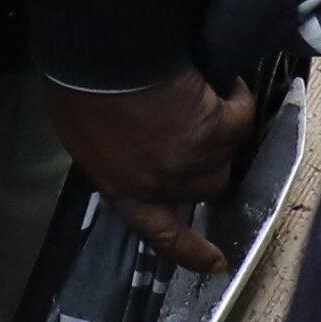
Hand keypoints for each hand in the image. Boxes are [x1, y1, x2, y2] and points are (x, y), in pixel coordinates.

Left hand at [45, 68, 258, 272]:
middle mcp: (164, 185)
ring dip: (219, 129)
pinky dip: (238, 101)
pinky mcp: (218, 131)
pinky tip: (232, 85)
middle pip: (204, 188)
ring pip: (226, 154)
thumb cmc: (79, 91)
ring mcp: (194, 161)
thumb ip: (111, 155)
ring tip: (204, 96)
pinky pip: (241, 120)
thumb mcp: (81, 137)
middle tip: (194, 129)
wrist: (105, 58)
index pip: (161, 235)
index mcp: (124, 192)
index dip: (191, 252)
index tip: (217, 263)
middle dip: (203, 163)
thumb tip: (129, 149)